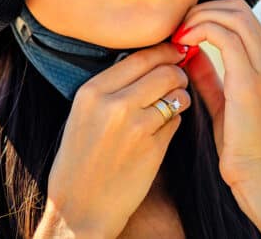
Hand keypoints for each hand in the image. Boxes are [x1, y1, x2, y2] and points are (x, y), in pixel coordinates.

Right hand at [37, 43, 190, 238]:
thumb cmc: (81, 159)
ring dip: (181, 97)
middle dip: (178, 72)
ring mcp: (135, 126)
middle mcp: (113, 104)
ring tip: (173, 104)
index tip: (174, 51)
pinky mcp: (153, 148)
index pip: (140, 57)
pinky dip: (175, 121)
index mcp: (92, 91)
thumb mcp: (83, 113)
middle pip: (164, 71)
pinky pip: (176, 121)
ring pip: (176, 94)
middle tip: (179, 78)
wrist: (80, 208)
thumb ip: (111, 87)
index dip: (164, 51)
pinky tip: (161, 131)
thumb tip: (150, 60)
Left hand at [174, 0, 260, 190]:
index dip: (210, 12)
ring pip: (232, 15)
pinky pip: (225, 36)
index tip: (184, 28)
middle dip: (203, 9)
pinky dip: (200, 32)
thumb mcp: (222, 101)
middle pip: (238, 8)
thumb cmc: (238, 144)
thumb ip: (208, 73)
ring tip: (178, 34)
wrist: (256, 176)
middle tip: (178, 27)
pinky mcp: (250, 80)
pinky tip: (183, 45)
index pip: (241, 15)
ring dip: (199, 18)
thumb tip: (188, 50)